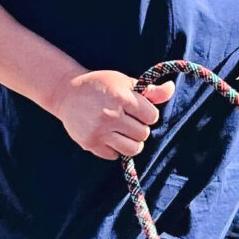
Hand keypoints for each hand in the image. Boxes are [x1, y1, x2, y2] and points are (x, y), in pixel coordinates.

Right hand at [50, 70, 174, 158]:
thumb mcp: (124, 82)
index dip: (148, 114)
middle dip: (139, 127)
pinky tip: (108, 136)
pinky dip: (115, 148)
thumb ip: (150, 90)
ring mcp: (99, 131)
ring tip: (123, 132)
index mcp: (120, 97)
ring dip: (132, 142)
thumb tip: (172, 88)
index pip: (151, 117)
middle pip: (143, 134)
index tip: (138, 110)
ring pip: (133, 149)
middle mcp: (110, 115)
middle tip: (128, 119)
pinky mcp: (90, 144)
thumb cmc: (100, 85)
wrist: (66, 93)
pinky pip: (115, 155)